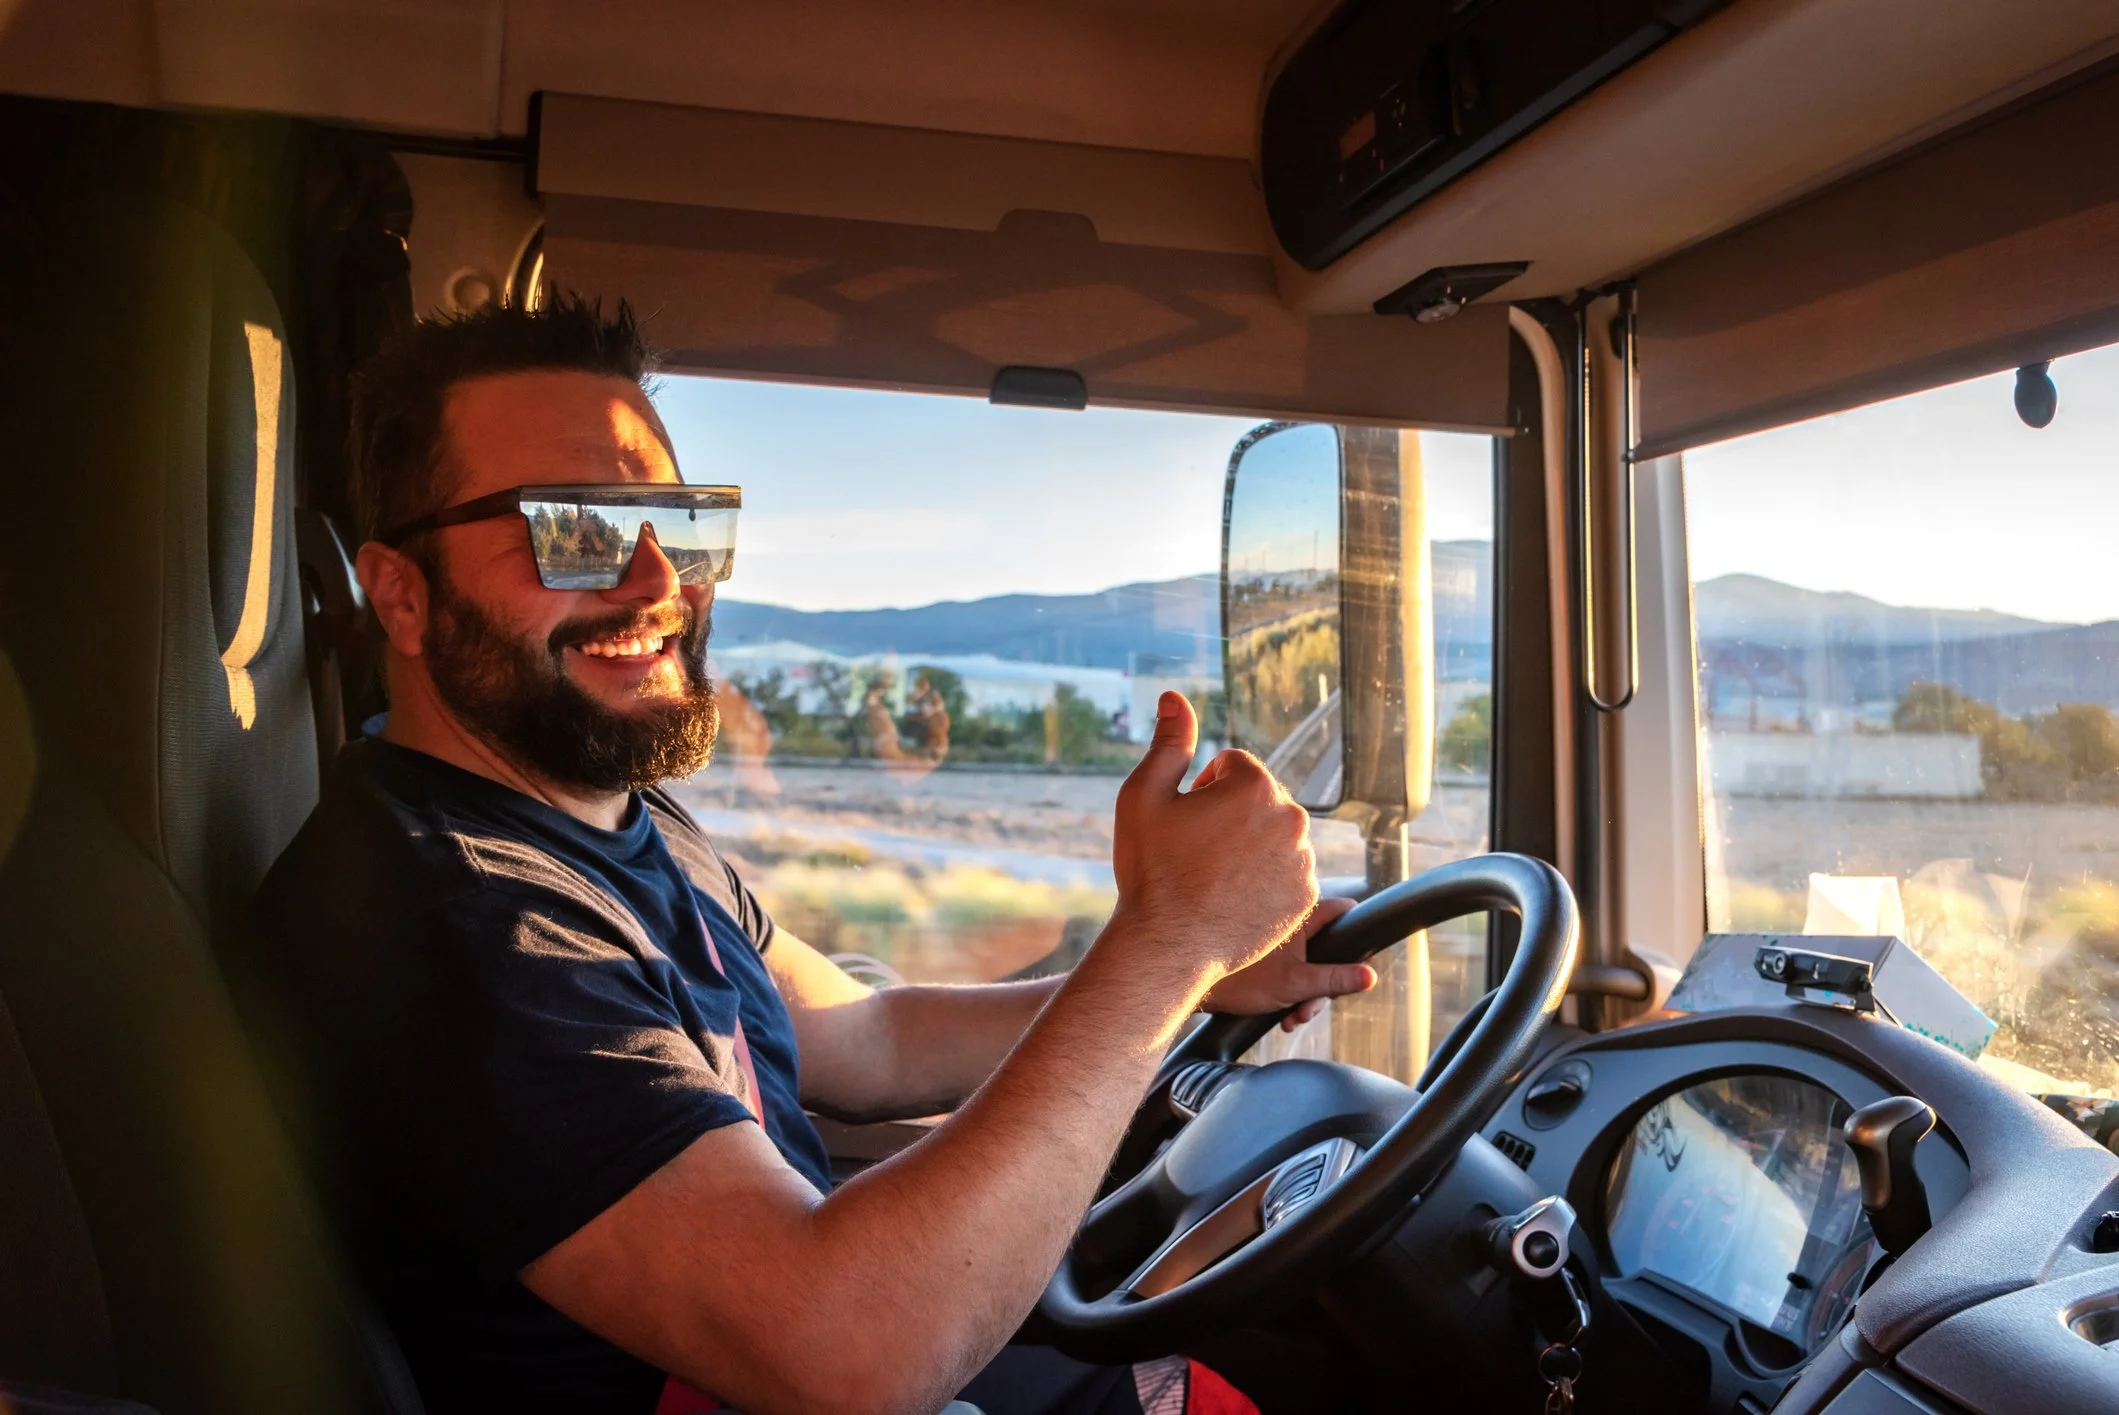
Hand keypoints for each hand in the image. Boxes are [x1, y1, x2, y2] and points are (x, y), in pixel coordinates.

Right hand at [1106, 692, 1319, 987]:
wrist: (1168, 945)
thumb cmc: (1151, 870)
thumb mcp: (1144, 796)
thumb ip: (1168, 742)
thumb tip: (1175, 696)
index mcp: (1255, 784)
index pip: (1231, 766)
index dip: (1200, 790)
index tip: (1184, 821)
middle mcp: (1290, 816)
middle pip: (1258, 798)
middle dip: (1230, 815)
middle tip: (1195, 851)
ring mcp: (1303, 860)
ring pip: (1274, 835)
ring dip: (1250, 845)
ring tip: (1213, 876)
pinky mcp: (1306, 896)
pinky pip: (1286, 872)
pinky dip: (1265, 878)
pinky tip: (1233, 896)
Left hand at [1202, 895, 1375, 1029]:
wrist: (1187, 986)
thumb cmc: (1238, 980)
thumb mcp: (1296, 985)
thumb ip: (1335, 980)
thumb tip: (1370, 977)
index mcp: (1299, 915)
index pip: (1343, 910)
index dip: (1356, 933)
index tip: (1359, 959)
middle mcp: (1286, 920)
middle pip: (1327, 948)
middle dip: (1325, 983)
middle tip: (1311, 1009)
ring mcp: (1272, 938)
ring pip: (1307, 963)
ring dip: (1305, 994)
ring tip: (1292, 1018)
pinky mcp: (1260, 955)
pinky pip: (1287, 969)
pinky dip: (1288, 991)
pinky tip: (1280, 1016)